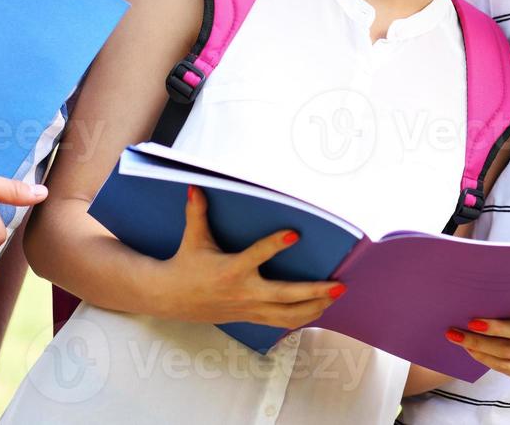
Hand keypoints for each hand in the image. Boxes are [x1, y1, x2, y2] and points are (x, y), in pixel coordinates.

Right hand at [156, 186, 343, 328]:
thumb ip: (197, 212)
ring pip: (288, 315)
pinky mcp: (250, 317)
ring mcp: (249, 308)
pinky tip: (319, 310)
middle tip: (338, 284)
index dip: (274, 245)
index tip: (295, 234)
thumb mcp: (192, 238)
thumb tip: (194, 186)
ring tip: (336, 296)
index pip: (256, 256)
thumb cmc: (186, 265)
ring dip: (315, 307)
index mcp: (230, 270)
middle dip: (314, 291)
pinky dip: (302, 318)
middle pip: (284, 296)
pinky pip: (281, 323)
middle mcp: (244, 292)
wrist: (171, 299)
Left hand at [445, 297, 509, 379]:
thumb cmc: (506, 305)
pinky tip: (469, 349)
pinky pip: (506, 367)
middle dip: (495, 328)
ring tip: (459, 336)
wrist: (503, 331)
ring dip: (481, 344)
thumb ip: (506, 290)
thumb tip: (481, 278)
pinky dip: (484, 357)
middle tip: (471, 322)